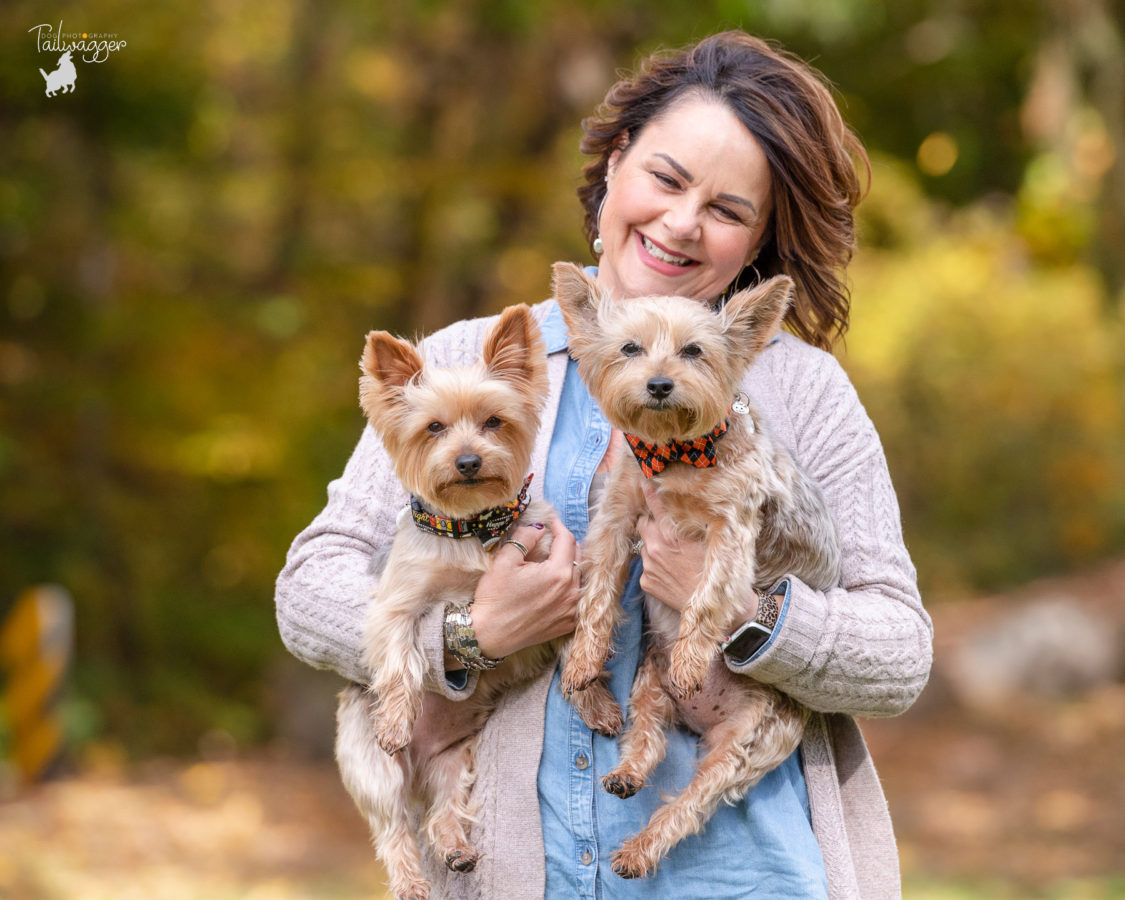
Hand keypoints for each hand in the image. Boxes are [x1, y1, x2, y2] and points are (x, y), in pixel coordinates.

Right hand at [469, 518, 581, 658]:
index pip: (567, 541)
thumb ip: (525, 538)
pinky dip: (573, 586)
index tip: (552, 522)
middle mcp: (571, 592)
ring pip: (581, 577)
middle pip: (579, 557)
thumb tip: (539, 527)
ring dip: (572, 565)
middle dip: (567, 544)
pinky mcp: (567, 623)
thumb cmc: (495, 598)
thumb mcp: (505, 560)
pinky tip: (560, 584)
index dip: (559, 527)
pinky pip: (578, 598)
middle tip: (554, 539)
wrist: (489, 635)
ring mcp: (572, 610)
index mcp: (558, 573)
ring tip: (557, 559)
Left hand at [635, 481, 706, 613]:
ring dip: (654, 545)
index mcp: (671, 533)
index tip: (644, 481)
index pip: (655, 504)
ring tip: (674, 556)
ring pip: (644, 545)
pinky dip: (655, 566)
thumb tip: (686, 503)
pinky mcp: (645, 581)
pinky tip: (671, 573)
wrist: (713, 606)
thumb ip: (692, 521)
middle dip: (652, 523)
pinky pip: (646, 566)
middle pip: (643, 523)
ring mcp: (648, 564)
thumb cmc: (716, 569)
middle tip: (667, 530)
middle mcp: (655, 546)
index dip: (649, 491)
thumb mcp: (709, 539)